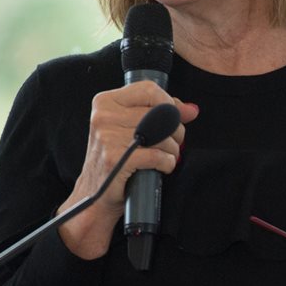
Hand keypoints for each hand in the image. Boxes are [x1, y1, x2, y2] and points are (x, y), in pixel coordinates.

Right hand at [57, 81, 198, 258]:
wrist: (94, 196)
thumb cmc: (116, 159)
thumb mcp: (131, 129)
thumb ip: (160, 113)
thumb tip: (191, 110)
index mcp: (105, 102)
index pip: (149, 89)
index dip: (169, 104)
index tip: (174, 118)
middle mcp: (103, 116)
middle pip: (160, 114)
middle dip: (175, 132)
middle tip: (171, 144)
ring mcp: (107, 137)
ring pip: (163, 136)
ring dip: (172, 150)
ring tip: (164, 157)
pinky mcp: (115, 158)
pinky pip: (158, 156)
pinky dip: (167, 163)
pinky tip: (161, 168)